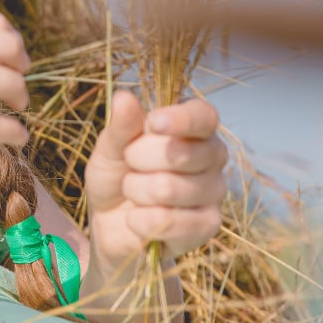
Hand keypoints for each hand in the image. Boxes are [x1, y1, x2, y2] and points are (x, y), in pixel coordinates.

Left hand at [82, 89, 227, 275]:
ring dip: (136, 192)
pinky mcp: (208, 225)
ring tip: (134, 194)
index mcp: (194, 129)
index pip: (203, 116)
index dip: (181, 119)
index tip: (153, 123)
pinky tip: (139, 219)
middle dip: (138, 160)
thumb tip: (124, 97)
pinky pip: (169, 221)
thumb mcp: (109, 149)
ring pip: (168, 188)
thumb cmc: (116, 178)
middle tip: (130, 166)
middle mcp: (212, 156)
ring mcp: (214, 192)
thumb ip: (121, 126)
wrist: (111, 225)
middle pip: (179, 152)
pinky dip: (141, 221)